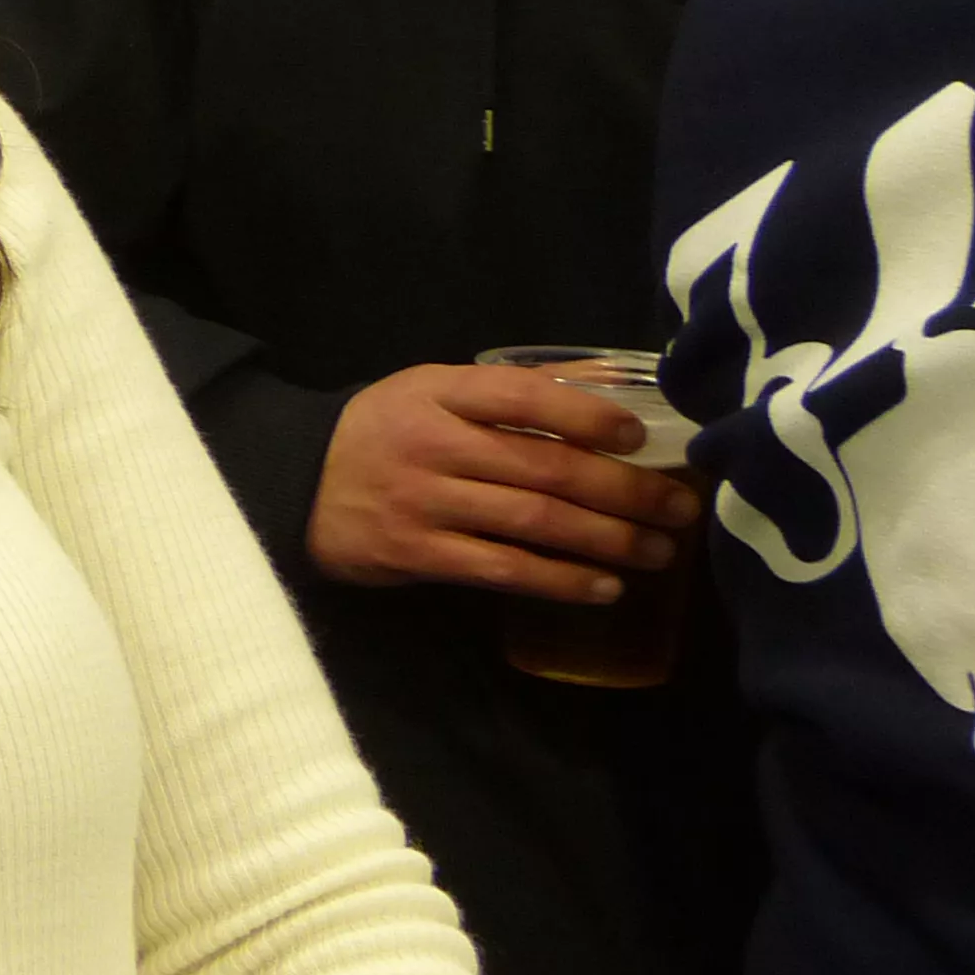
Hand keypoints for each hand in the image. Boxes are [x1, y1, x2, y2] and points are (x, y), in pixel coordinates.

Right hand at [306, 365, 702, 604]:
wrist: (295, 482)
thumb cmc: (385, 432)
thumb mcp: (434, 391)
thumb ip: (514, 391)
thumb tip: (613, 386)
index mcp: (439, 392)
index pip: (523, 396)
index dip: (587, 416)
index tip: (639, 438)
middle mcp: (433, 444)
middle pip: (544, 467)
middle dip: (623, 491)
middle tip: (679, 509)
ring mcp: (423, 501)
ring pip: (533, 522)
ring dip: (605, 540)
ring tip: (656, 553)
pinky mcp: (416, 553)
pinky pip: (501, 570)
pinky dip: (559, 581)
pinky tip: (602, 588)